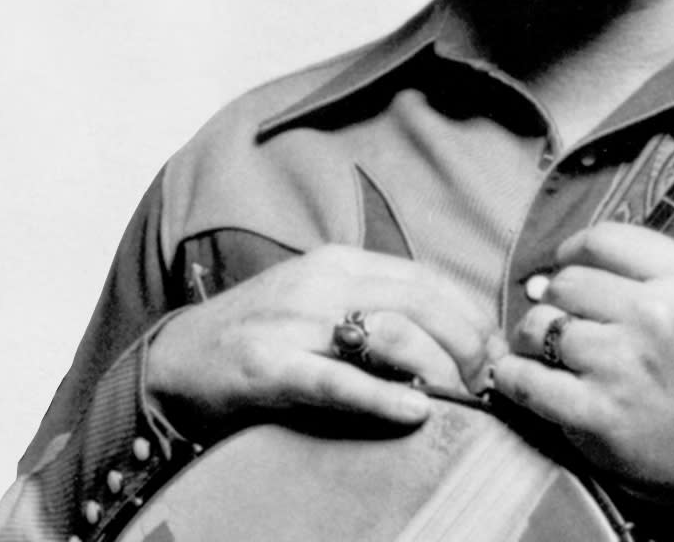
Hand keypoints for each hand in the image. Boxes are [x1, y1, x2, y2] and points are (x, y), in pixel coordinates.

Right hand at [145, 245, 502, 436]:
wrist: (176, 358)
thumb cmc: (257, 336)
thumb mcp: (318, 304)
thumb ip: (372, 309)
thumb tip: (447, 337)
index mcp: (337, 263)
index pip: (424, 278)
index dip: (470, 314)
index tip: (497, 350)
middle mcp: (321, 283)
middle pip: (418, 301)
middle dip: (467, 342)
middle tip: (490, 381)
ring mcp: (294, 323)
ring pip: (388, 334)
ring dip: (439, 369)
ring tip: (466, 398)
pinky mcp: (270, 366)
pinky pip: (337, 379)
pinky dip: (381, 396)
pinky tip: (414, 411)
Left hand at [490, 223, 673, 521]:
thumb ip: (652, 267)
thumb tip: (561, 268)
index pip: (603, 239)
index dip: (573, 250)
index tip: (567, 267)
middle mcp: (652, 315)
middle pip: (567, 282)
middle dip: (556, 297)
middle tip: (564, 318)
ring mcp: (621, 366)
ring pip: (542, 326)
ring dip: (534, 335)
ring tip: (544, 346)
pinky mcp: (598, 414)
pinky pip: (529, 382)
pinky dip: (512, 374)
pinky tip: (514, 371)